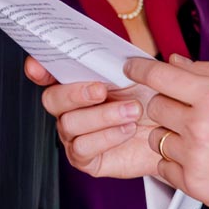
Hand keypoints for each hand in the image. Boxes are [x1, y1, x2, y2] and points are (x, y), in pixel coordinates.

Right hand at [24, 57, 158, 179]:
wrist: (172, 131)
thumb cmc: (151, 99)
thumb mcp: (137, 72)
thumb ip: (115, 60)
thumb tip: (103, 50)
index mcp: (76, 82)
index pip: (46, 73)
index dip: (37, 69)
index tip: (36, 66)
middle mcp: (69, 109)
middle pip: (51, 99)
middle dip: (76, 93)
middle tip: (102, 90)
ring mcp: (75, 134)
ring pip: (69, 124)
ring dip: (103, 116)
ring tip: (132, 111)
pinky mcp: (86, 159)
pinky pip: (82, 148)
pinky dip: (107, 136)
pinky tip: (127, 129)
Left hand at [133, 55, 208, 208]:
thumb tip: (178, 63)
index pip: (161, 75)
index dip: (140, 68)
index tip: (132, 67)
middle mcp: (201, 126)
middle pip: (154, 105)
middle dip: (165, 104)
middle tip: (187, 110)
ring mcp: (194, 157)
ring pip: (156, 137)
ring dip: (170, 134)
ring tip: (200, 139)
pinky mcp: (193, 184)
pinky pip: (163, 166)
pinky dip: (175, 162)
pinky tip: (201, 159)